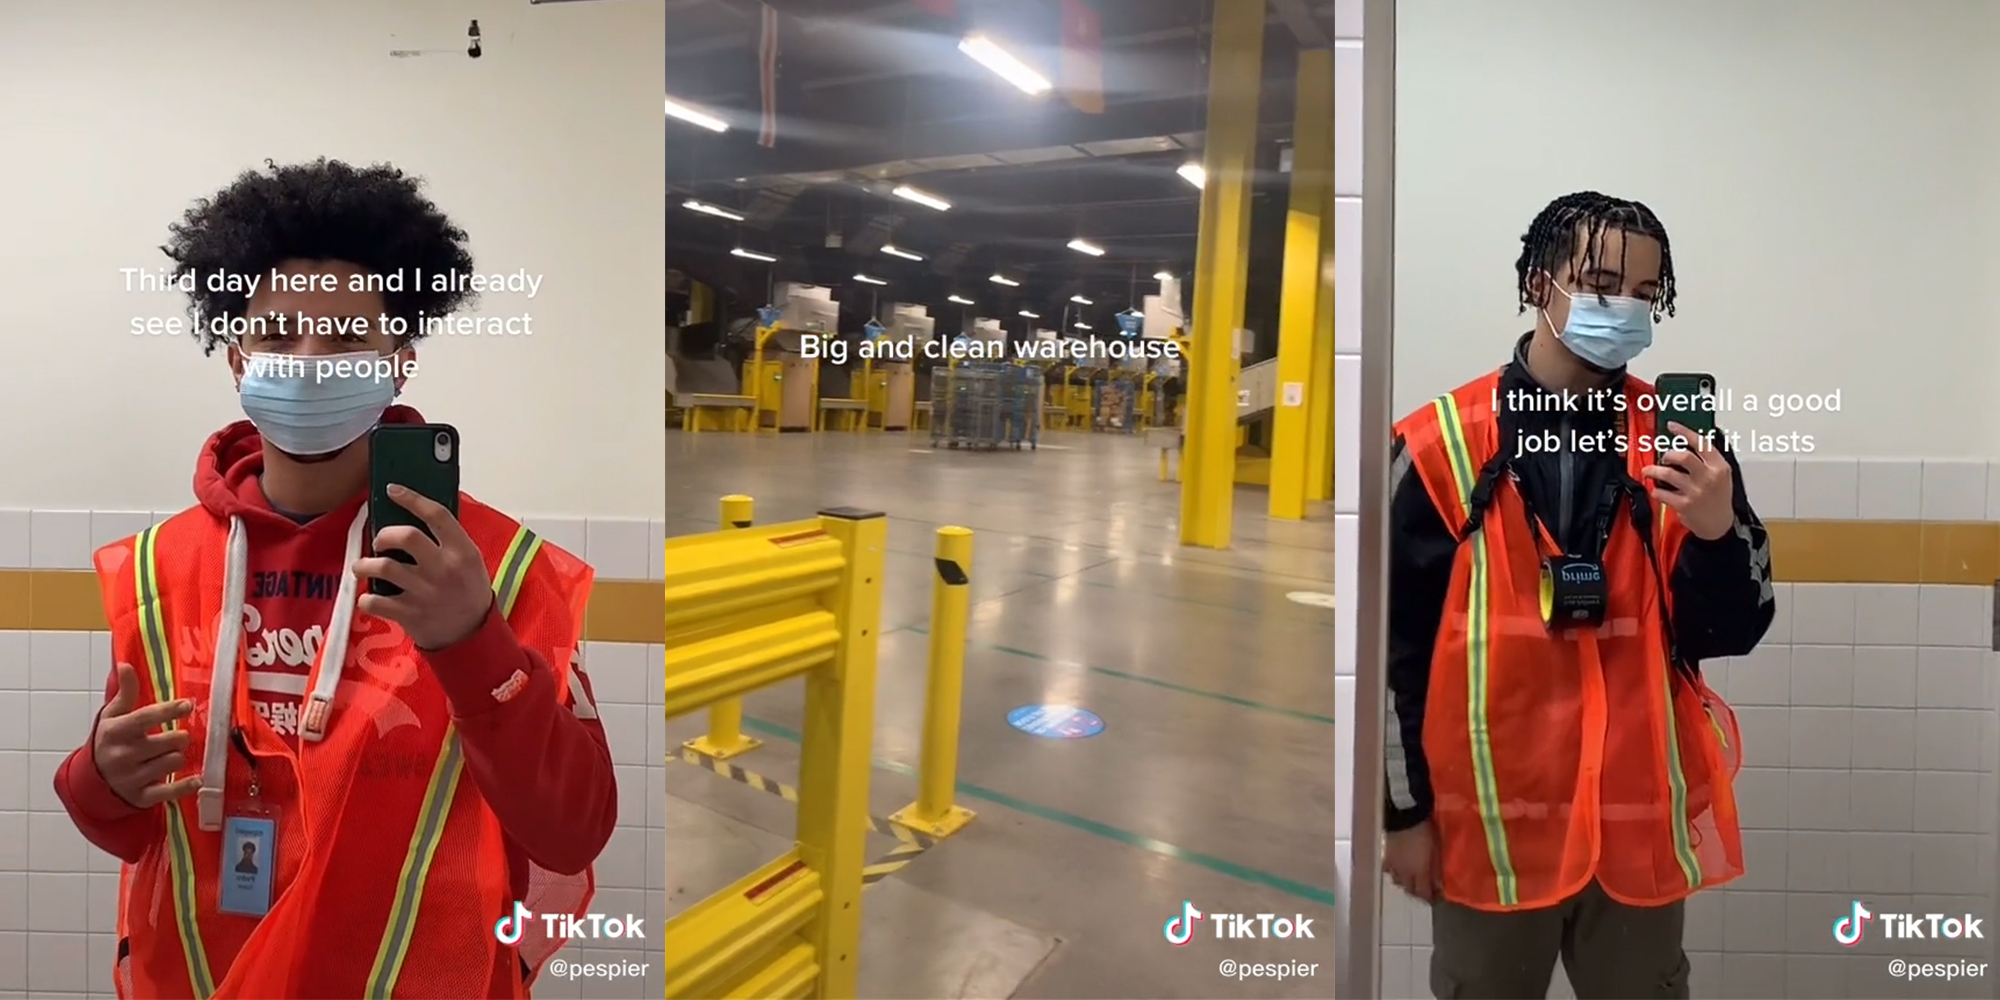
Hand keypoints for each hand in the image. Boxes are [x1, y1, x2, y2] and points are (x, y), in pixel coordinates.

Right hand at [94, 663, 201, 808]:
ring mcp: (131, 778)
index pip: (145, 718)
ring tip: (172, 754)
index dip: (169, 710)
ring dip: (178, 756)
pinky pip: (171, 792)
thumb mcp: (112, 716)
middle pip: (168, 742)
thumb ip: (124, 692)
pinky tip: (196, 779)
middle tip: (179, 736)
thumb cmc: (109, 741)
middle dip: (179, 737)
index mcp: (115, 732)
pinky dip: (186, 785)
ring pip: (174, 762)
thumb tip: (125, 665)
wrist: (92, 780)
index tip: (187, 704)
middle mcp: (122, 755)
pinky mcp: (140, 797)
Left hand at [353, 484, 492, 649]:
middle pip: (406, 536)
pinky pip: (375, 601)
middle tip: (379, 542)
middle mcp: (444, 569)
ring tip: (363, 567)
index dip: (412, 498)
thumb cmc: (469, 592)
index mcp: (463, 552)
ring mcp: (425, 592)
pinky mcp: (410, 614)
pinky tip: (370, 598)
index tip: (393, 491)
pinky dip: (367, 598)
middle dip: (384, 535)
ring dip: (365, 565)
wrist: (471, 635)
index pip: (437, 515)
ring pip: (383, 567)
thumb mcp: (470, 561)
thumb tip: (419, 513)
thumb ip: (449, 541)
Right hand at [1383, 821, 1441, 902]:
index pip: (1423, 893)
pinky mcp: (1386, 857)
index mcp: (1419, 872)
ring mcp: (1394, 866)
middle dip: (1417, 892)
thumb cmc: (1425, 833)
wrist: (1405, 818)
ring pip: (1398, 882)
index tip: (1435, 897)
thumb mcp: (1436, 851)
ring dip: (1405, 883)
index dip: (1429, 898)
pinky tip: (1397, 868)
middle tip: (1424, 888)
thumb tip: (1439, 886)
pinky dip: (1393, 872)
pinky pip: (1388, 870)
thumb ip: (1436, 870)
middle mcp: (1405, 873)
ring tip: (1411, 878)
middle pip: (1410, 890)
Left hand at [1643, 422, 1735, 540]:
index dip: (1685, 433)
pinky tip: (1657, 490)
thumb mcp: (1721, 476)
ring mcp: (1695, 492)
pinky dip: (1656, 490)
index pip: (1702, 444)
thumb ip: (1708, 460)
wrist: (1719, 525)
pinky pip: (1662, 492)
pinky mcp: (1684, 505)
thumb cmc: (1718, 498)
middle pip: (1684, 457)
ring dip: (1653, 471)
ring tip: (1648, 471)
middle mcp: (1708, 478)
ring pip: (1668, 474)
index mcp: (1719, 467)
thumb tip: (1687, 442)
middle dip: (1668, 454)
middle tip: (1663, 458)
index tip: (1672, 426)